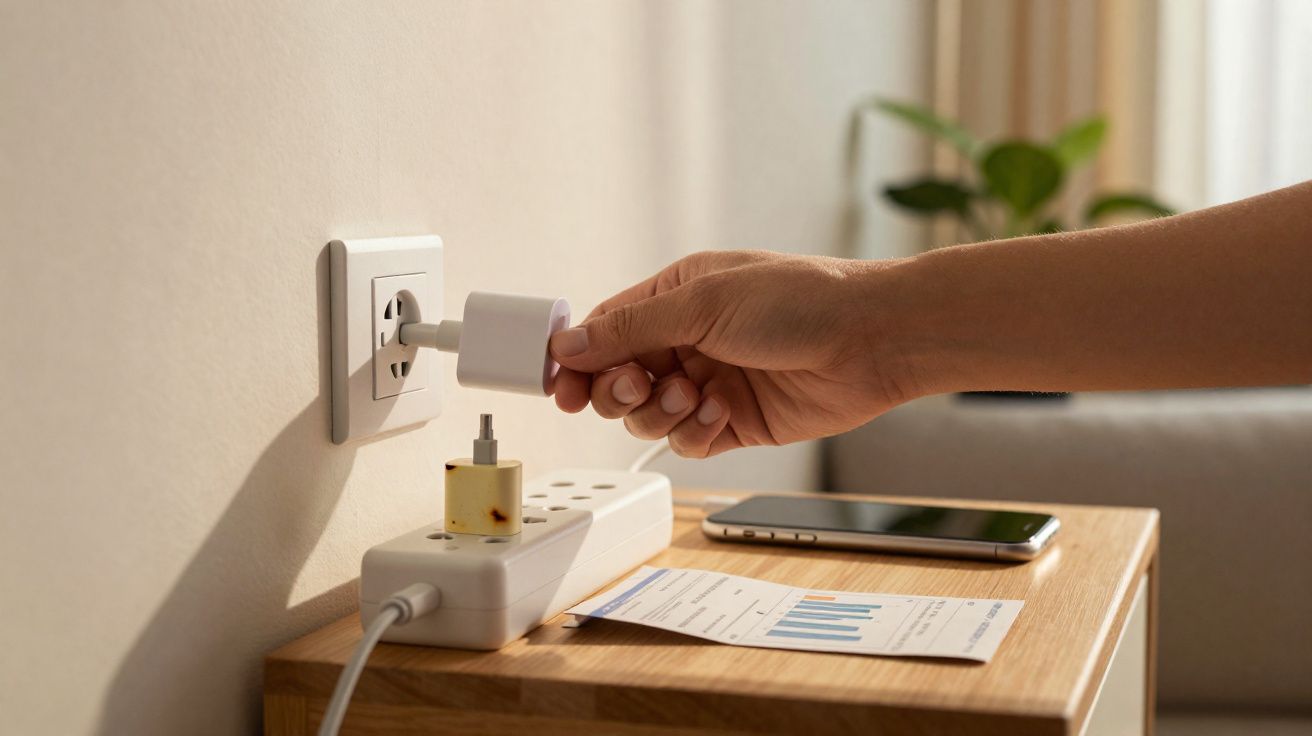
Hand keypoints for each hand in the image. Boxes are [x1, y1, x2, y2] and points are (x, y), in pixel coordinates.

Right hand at [549, 250, 914, 457]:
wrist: (872, 341)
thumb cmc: (800, 301)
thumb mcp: (704, 302)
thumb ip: (631, 328)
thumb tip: (569, 343)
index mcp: (675, 298)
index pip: (606, 330)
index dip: (578, 359)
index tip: (559, 384)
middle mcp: (687, 340)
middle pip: (617, 378)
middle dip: (617, 389)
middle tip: (635, 386)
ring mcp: (708, 383)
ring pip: (647, 416)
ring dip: (659, 411)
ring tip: (693, 395)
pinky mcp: (733, 423)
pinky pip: (687, 442)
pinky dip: (694, 433)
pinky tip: (719, 414)